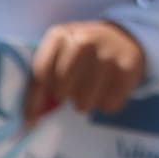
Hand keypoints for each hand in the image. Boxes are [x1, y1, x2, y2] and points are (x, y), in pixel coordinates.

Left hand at [26, 20, 148, 121]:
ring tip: (92, 88)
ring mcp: (106, 54)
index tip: (33, 117)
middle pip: (61, 92)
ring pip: (84, 103)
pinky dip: (106, 104)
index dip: (35, 99)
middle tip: (73, 88)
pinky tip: (108, 88)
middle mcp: (83, 41)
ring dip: (86, 103)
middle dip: (64, 97)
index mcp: (59, 35)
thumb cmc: (82, 54)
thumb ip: (41, 83)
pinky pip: (108, 105)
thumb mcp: (58, 55)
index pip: (40, 74)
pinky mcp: (127, 69)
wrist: (123, 38)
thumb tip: (31, 122)